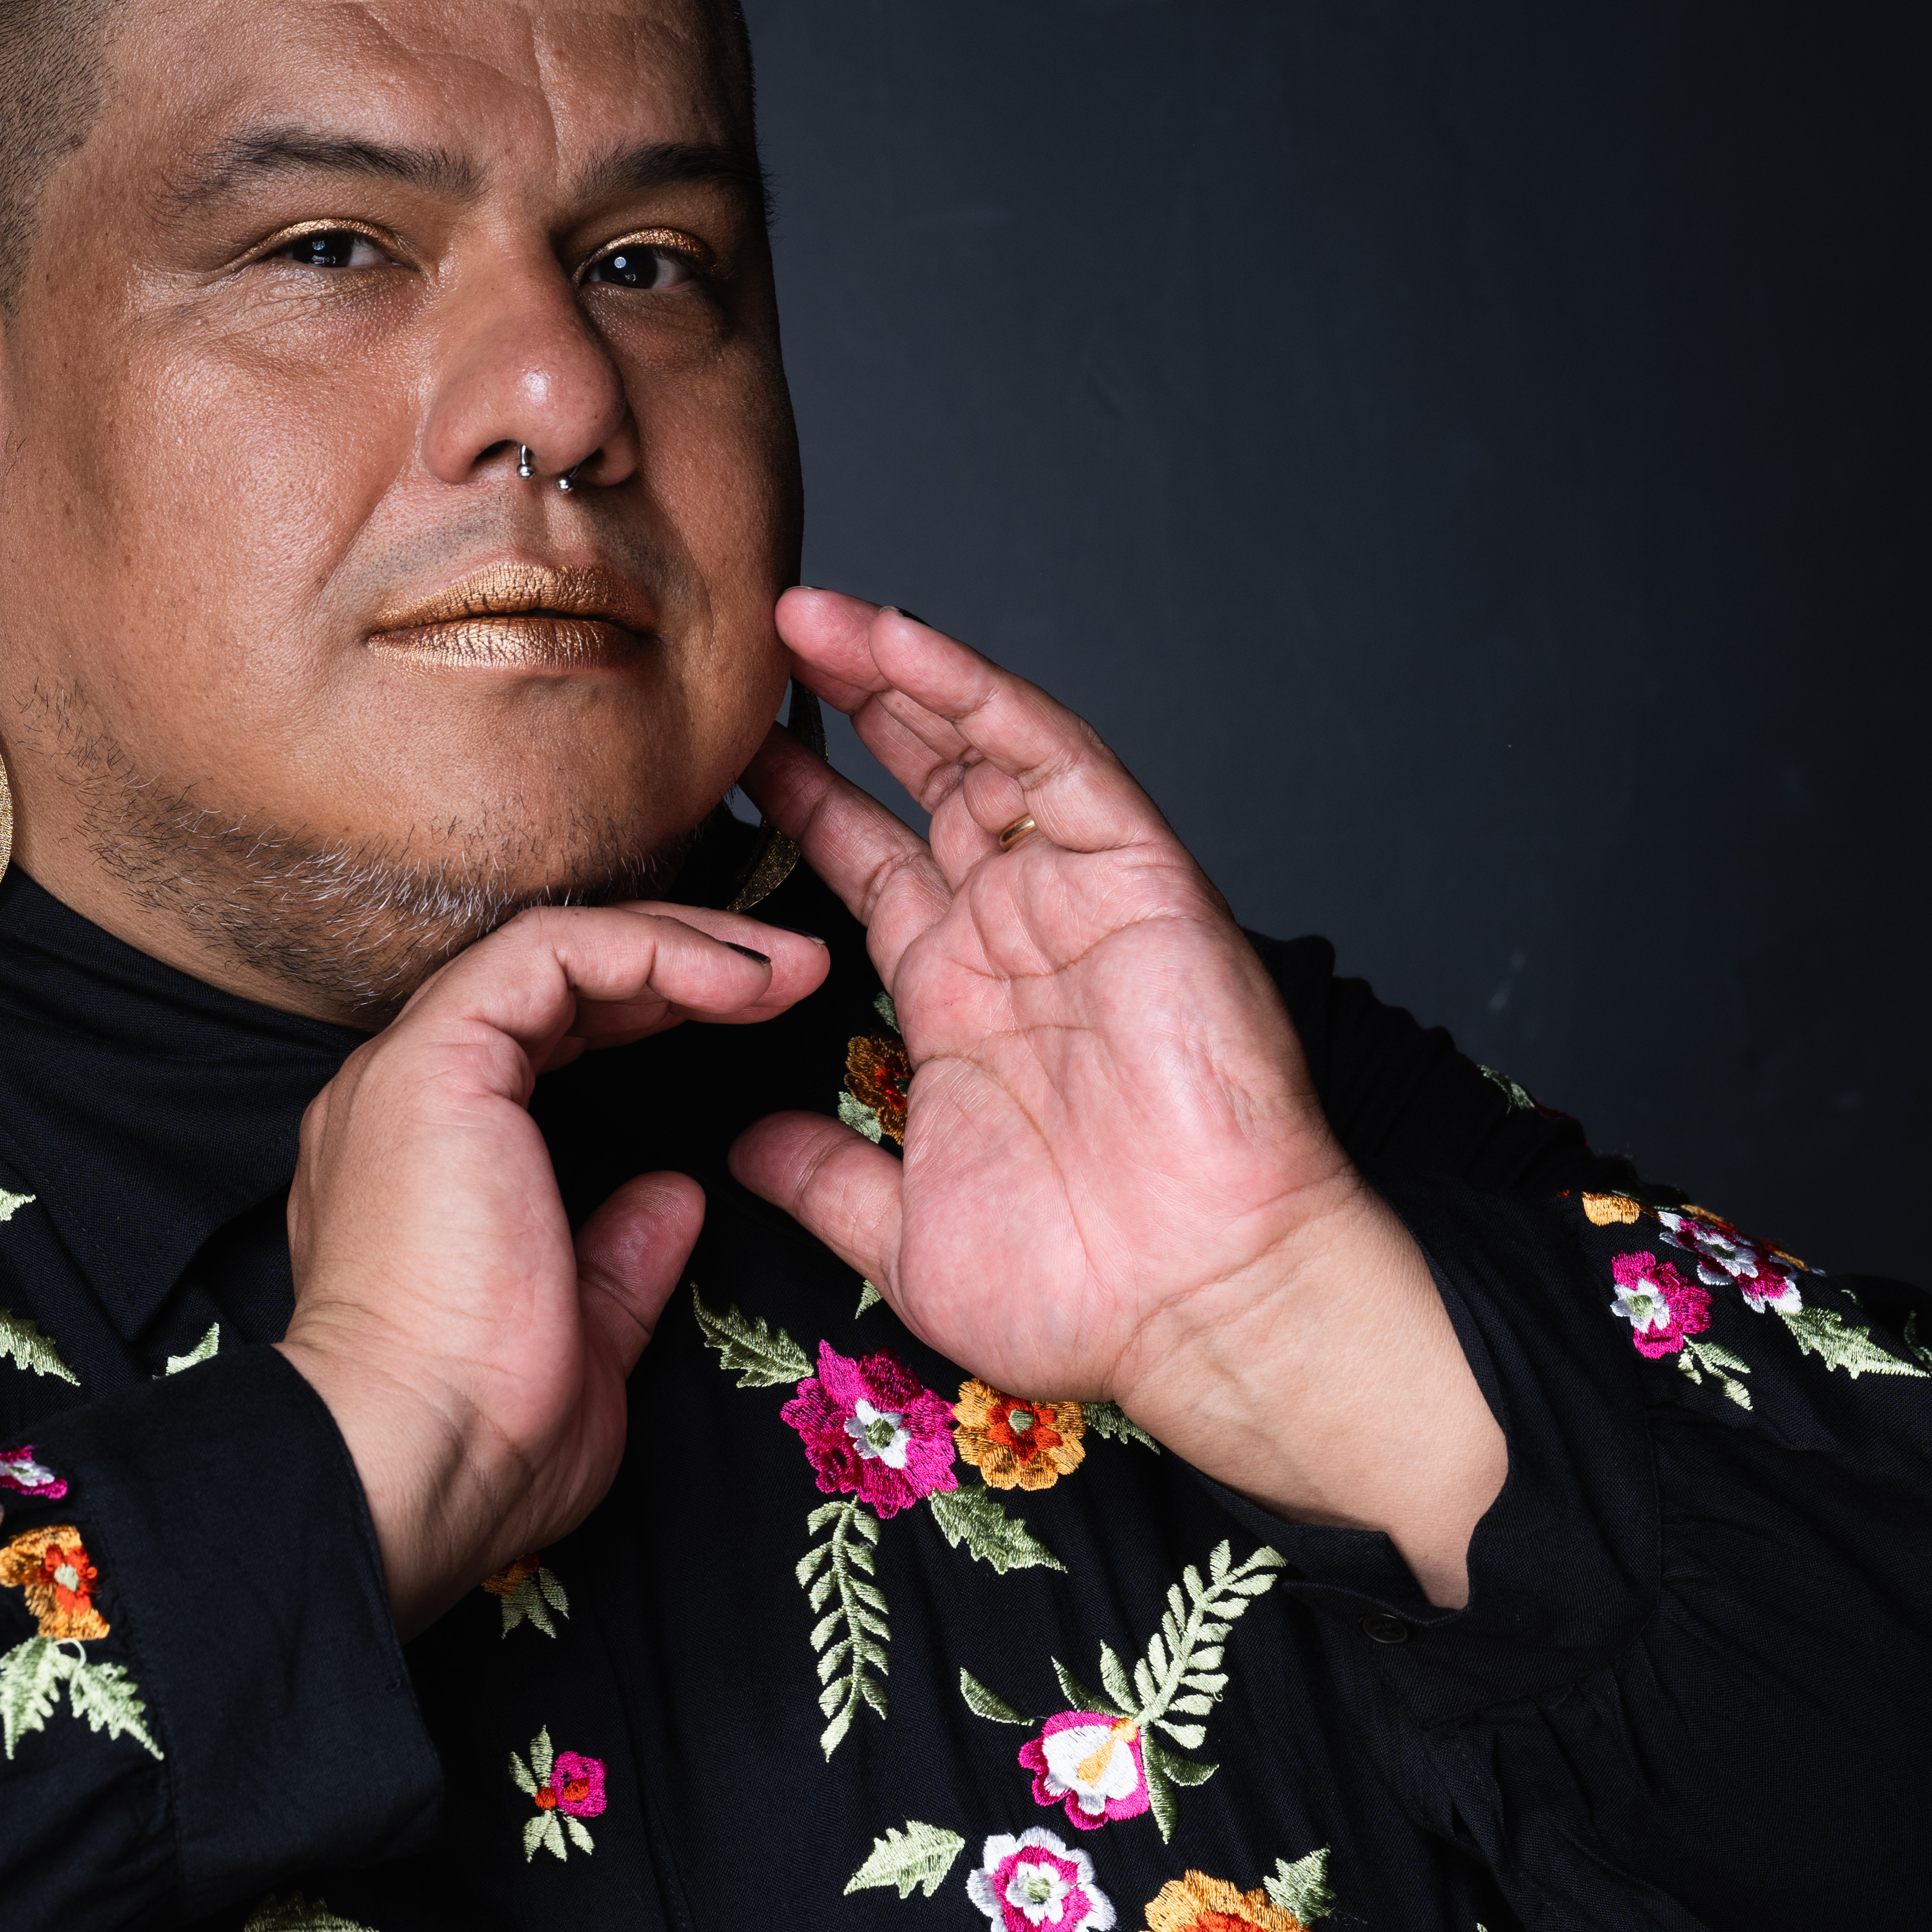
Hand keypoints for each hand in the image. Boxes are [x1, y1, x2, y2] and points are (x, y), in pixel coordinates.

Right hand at [279, 903, 829, 1629]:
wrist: (417, 1462)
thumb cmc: (485, 1439)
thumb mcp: (583, 1340)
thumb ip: (620, 1259)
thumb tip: (673, 1197)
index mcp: (429, 1163)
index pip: (544, 1043)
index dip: (652, 1016)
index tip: (758, 1027)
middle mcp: (404, 1102)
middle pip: (553, 985)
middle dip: (682, 965)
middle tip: (791, 975)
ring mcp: (409, 1073)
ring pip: (554, 950)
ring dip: (682, 947)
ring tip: (785, 967)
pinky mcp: (435, 1059)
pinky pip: (549, 954)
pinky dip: (650, 951)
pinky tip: (739, 980)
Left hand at [730, 589, 1504, 1604]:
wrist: (1203, 1316)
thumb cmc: (1086, 1294)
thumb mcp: (901, 1233)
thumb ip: (823, 1175)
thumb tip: (743, 1145)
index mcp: (960, 1001)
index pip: (868, 867)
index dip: (805, 803)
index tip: (728, 757)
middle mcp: (1016, 934)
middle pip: (919, 783)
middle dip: (844, 709)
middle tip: (759, 646)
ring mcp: (1077, 900)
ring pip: (981, 750)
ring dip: (898, 675)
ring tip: (811, 616)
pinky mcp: (1139, 879)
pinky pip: (1054, 762)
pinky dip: (981, 698)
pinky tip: (907, 648)